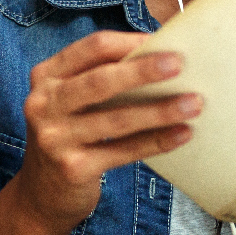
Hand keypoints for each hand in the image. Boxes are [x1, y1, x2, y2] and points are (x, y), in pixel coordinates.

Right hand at [14, 31, 200, 230]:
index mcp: (47, 75)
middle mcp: (44, 104)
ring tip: (193, 103)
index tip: (164, 40)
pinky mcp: (72, 169)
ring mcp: (55, 138)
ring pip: (116, 118)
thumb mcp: (72, 100)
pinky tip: (182, 134)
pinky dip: (156, 141)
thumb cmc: (70, 134)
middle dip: (143, 71)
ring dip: (160, 110)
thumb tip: (162, 56)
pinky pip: (123, 151)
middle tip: (180, 64)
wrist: (42, 194)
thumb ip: (102, 77)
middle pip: (101, 80)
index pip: (92, 48)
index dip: (129, 42)